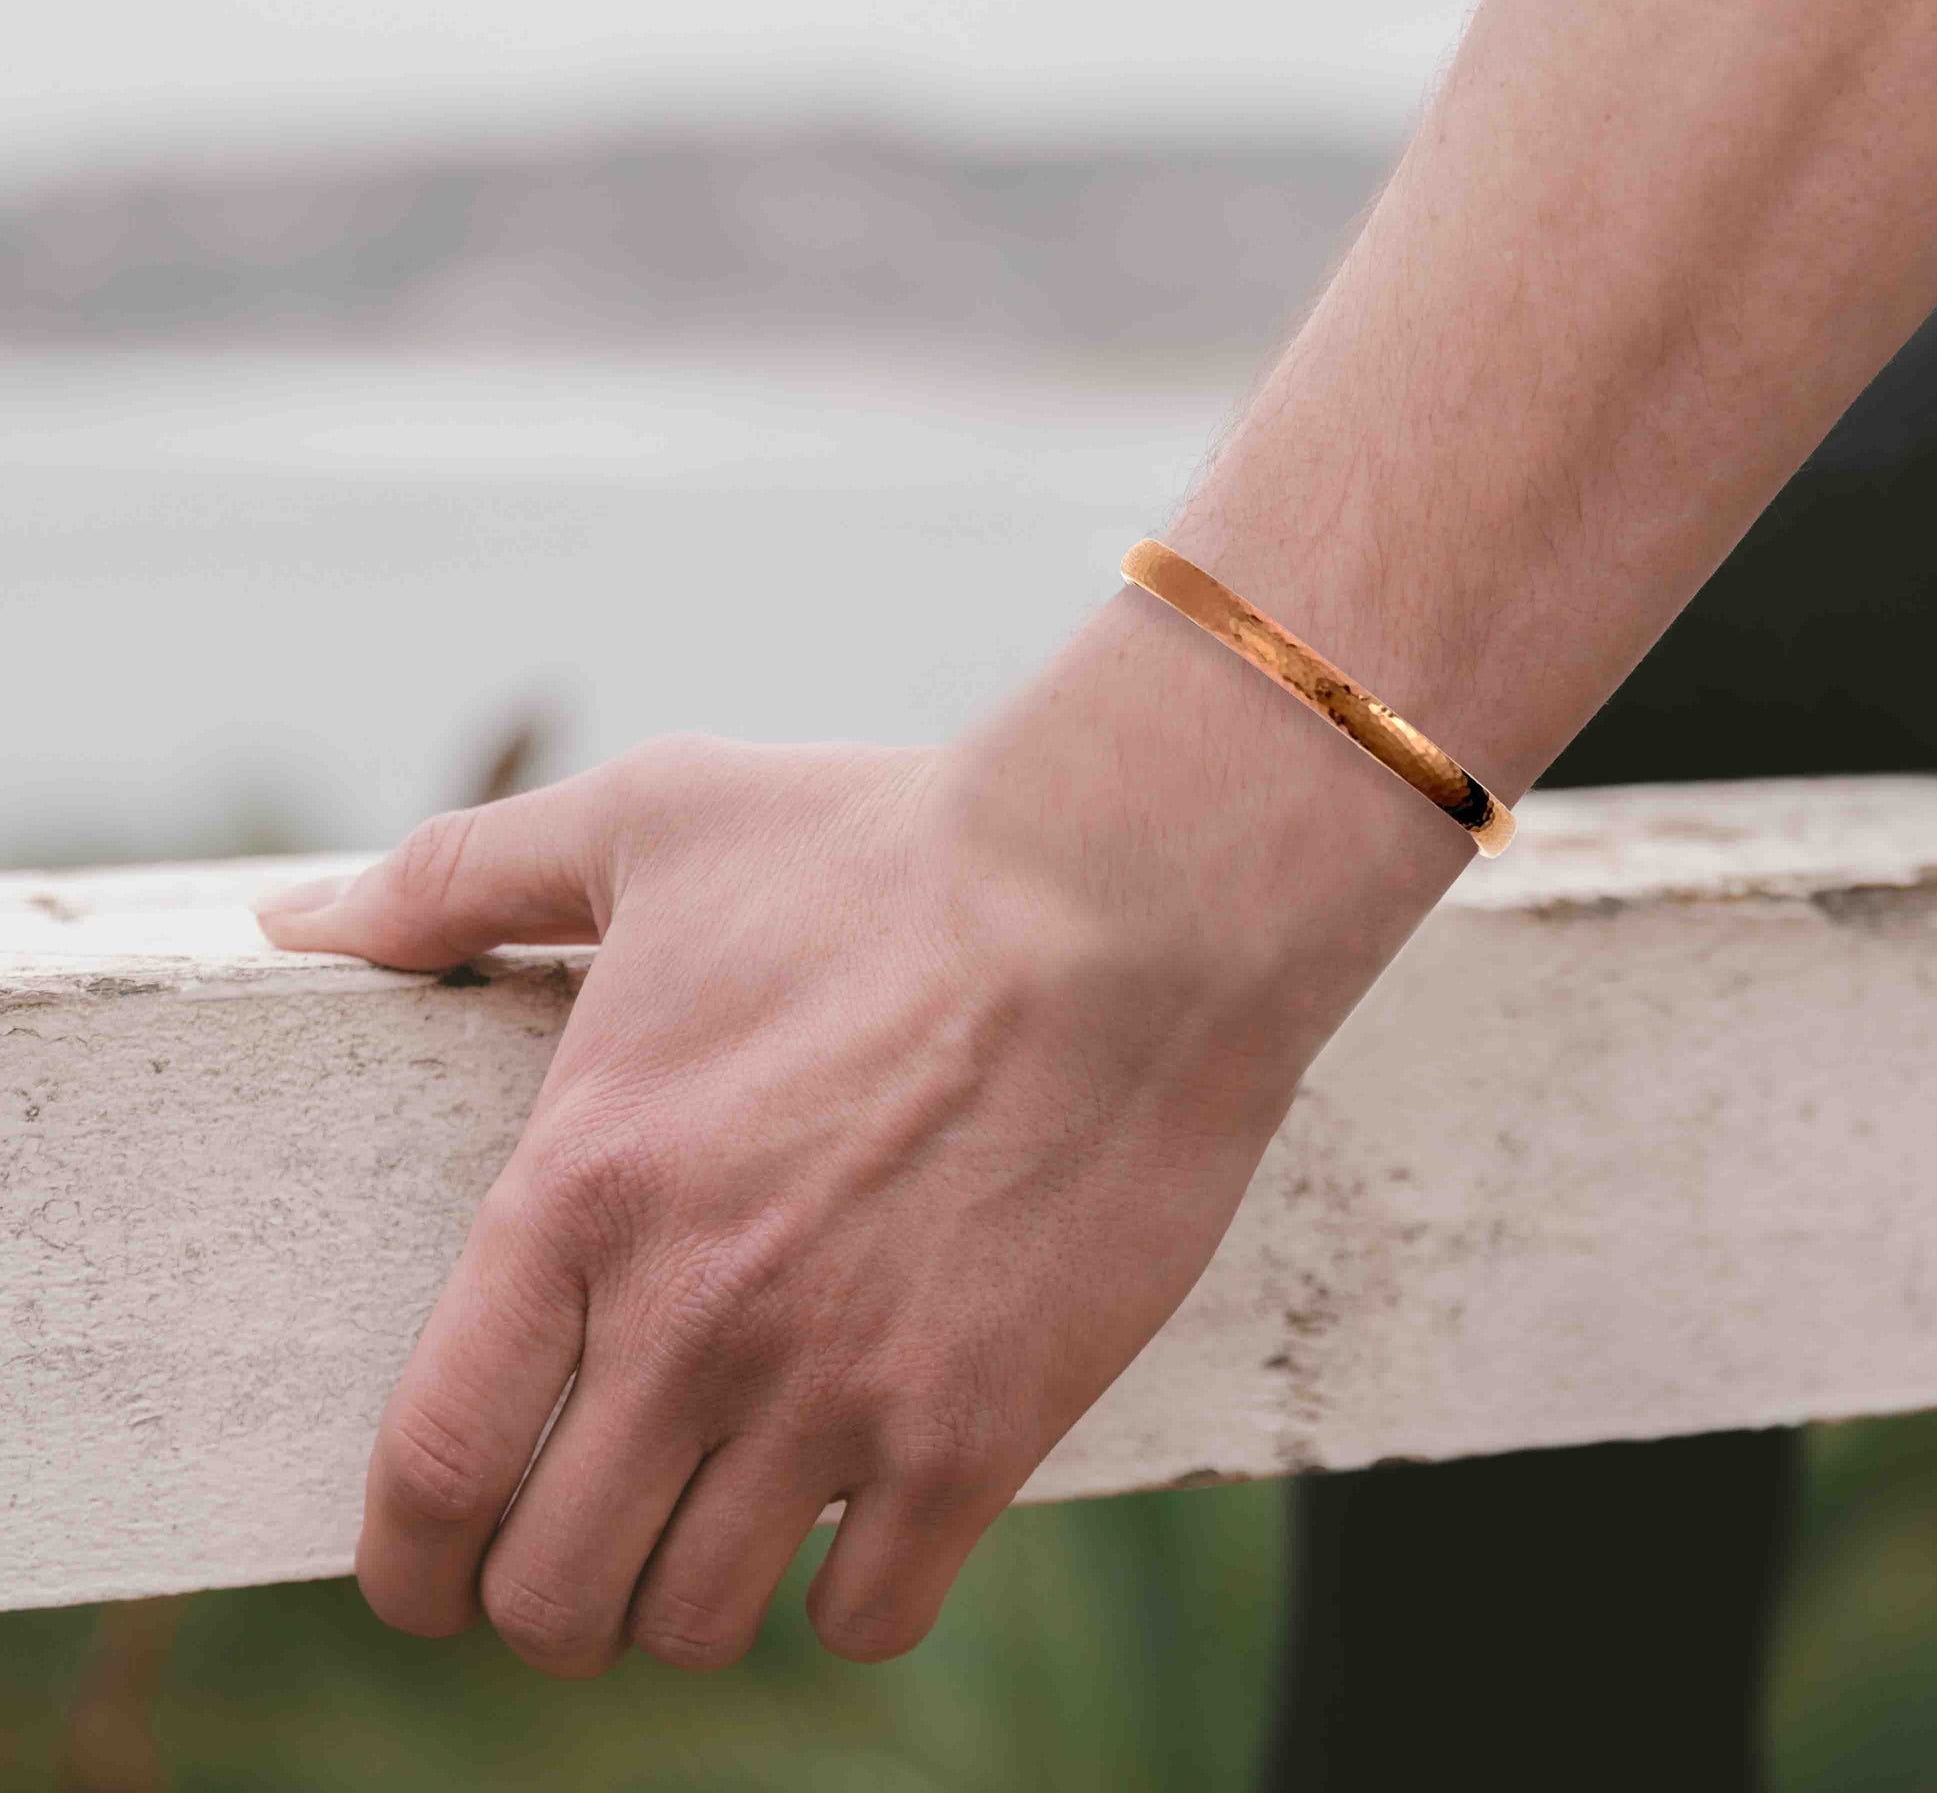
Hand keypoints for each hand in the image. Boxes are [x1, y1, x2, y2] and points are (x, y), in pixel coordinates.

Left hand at [255, 601, 1408, 1675]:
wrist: (1130, 899)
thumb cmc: (888, 848)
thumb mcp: (655, 820)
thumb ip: (462, 879)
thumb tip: (301, 922)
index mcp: (587, 1183)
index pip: (432, 1462)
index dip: (405, 1563)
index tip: (424, 1582)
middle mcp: (693, 1315)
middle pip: (551, 1591)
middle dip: (544, 1600)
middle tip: (592, 1544)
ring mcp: (839, 1389)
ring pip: (698, 1620)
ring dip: (689, 1598)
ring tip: (723, 1524)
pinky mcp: (978, 1428)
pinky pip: (868, 1616)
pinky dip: (848, 1597)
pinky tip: (866, 1513)